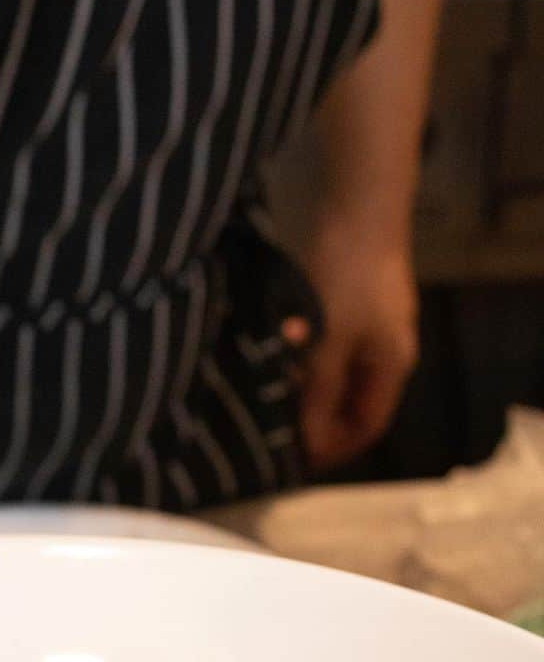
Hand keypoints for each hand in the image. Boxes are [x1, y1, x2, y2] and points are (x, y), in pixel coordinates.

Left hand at [297, 215, 418, 470]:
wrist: (358, 200)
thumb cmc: (346, 276)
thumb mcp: (328, 342)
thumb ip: (318, 394)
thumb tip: (308, 442)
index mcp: (391, 365)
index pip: (367, 425)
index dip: (334, 448)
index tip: (295, 461)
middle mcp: (387, 350)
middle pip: (353, 403)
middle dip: (317, 421)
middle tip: (275, 434)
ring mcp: (372, 325)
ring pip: (338, 375)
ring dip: (307, 391)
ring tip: (270, 402)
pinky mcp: (353, 303)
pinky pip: (330, 348)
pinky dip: (306, 361)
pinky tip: (276, 358)